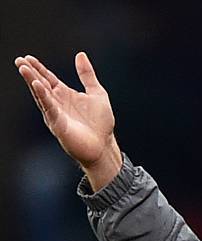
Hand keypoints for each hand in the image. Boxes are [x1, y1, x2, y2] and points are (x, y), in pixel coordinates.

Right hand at [15, 52, 121, 190]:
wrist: (104, 145)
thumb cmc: (101, 123)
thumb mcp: (97, 93)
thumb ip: (87, 75)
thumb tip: (80, 55)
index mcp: (65, 95)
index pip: (48, 78)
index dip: (39, 68)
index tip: (28, 57)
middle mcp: (57, 104)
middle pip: (41, 85)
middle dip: (30, 73)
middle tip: (19, 60)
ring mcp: (56, 114)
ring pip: (41, 95)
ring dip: (32, 81)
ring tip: (23, 68)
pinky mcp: (59, 124)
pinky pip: (49, 108)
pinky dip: (43, 97)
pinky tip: (37, 86)